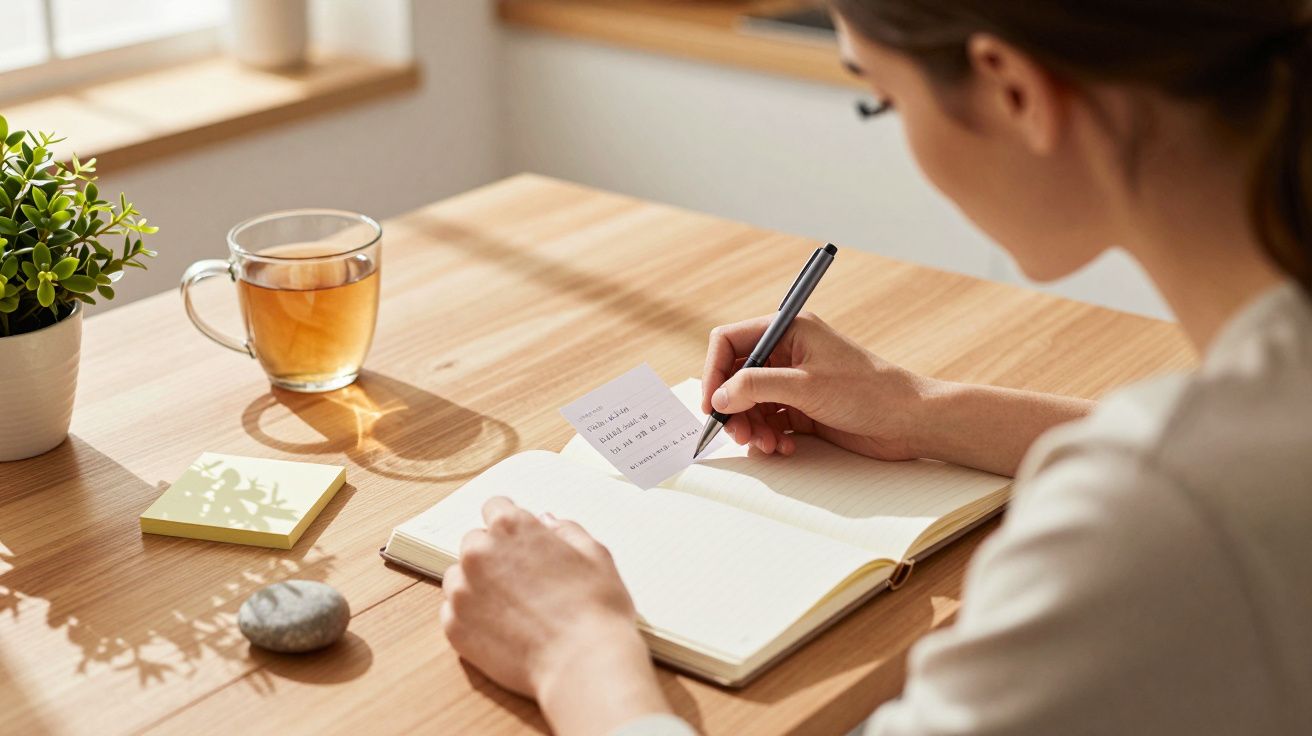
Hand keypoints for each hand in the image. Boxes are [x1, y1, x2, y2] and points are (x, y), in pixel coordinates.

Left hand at [440, 498, 670, 734]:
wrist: (582, 664)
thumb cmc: (595, 609)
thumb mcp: (594, 555)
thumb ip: (565, 530)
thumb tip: (546, 522)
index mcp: (511, 527)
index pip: (495, 507)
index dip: (511, 525)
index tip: (519, 540)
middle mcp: (478, 553)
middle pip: (475, 543)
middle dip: (494, 555)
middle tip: (523, 580)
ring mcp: (461, 592)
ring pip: (461, 578)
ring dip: (479, 585)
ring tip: (513, 608)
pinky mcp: (454, 627)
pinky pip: (455, 612)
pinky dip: (473, 618)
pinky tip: (503, 629)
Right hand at [702, 312, 929, 459]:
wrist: (910, 420)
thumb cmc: (868, 391)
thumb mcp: (806, 386)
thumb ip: (757, 386)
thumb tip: (720, 396)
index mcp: (788, 330)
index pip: (731, 341)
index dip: (715, 372)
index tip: (712, 403)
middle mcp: (788, 352)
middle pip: (737, 376)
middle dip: (733, 406)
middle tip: (737, 433)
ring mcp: (795, 381)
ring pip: (751, 402)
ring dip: (751, 426)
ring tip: (766, 444)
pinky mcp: (804, 407)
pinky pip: (770, 420)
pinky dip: (769, 436)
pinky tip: (783, 447)